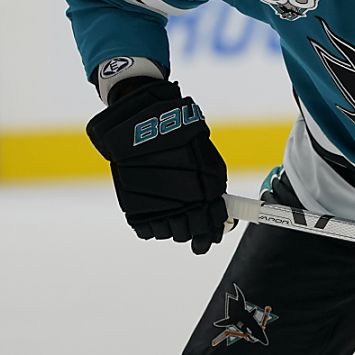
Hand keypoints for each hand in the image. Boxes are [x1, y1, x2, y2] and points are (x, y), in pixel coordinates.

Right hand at [87, 79, 227, 253]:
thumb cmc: (175, 131)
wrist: (138, 120)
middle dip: (193, 231)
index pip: (212, 223)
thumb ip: (212, 180)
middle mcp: (182, 201)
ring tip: (171, 212)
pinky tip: (155, 209)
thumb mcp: (202, 150)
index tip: (211, 235)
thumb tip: (220, 205)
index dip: (212, 232)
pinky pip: (146, 230)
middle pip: (189, 232)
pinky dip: (152, 224)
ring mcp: (156, 206)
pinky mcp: (133, 208)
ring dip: (172, 227)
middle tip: (191, 225)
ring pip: (168, 233)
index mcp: (205, 187)